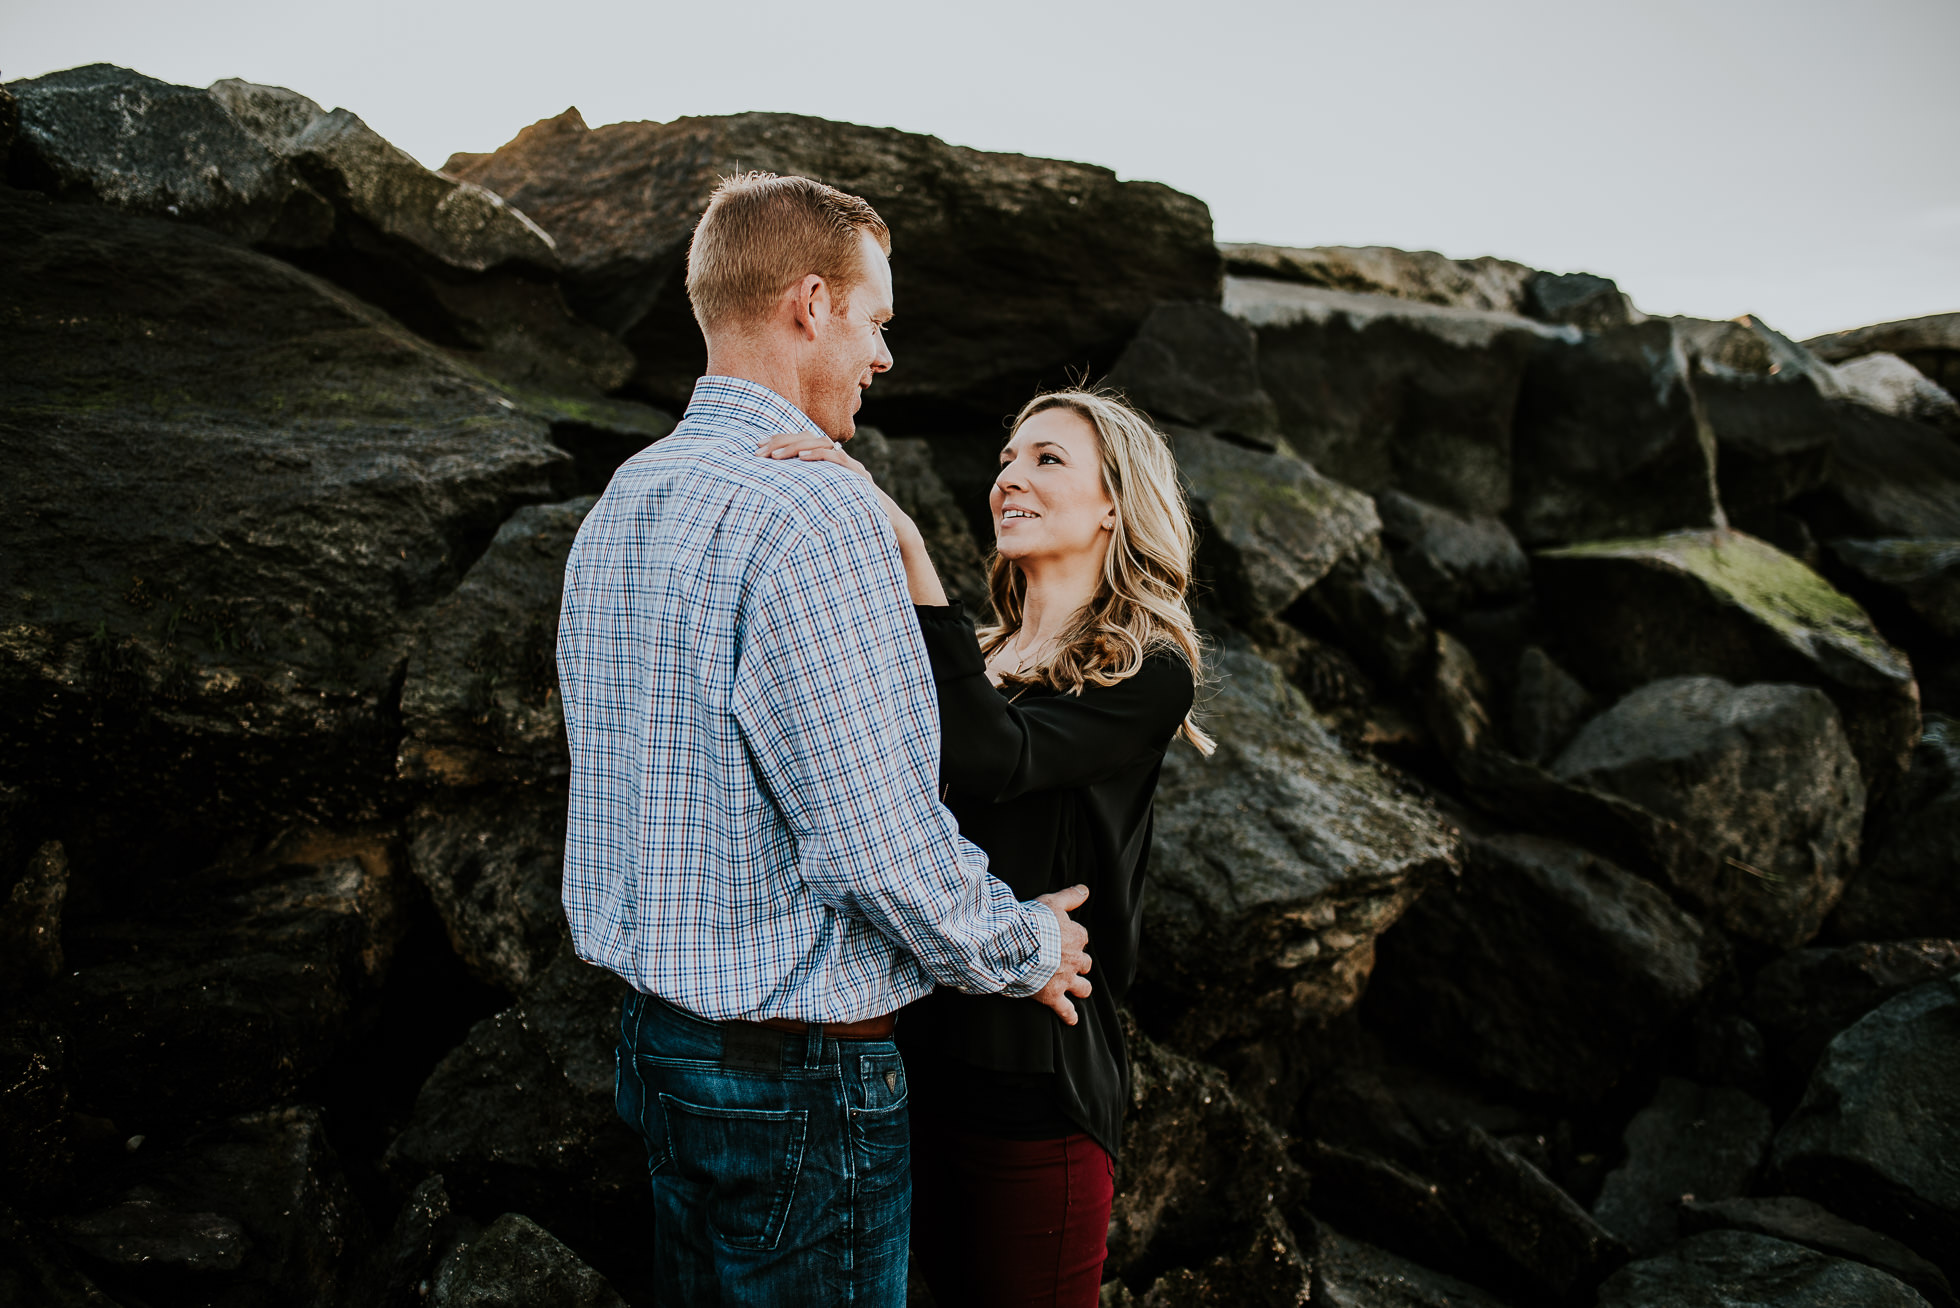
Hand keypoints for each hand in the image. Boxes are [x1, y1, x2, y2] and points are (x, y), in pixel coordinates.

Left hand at [758, 431, 947, 605]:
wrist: (889, 532)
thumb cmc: (853, 525)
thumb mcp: (820, 510)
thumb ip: (803, 501)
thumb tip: (770, 507)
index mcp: (827, 466)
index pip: (800, 443)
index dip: (778, 442)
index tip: (755, 449)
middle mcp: (839, 461)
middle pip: (808, 438)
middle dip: (780, 442)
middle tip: (758, 452)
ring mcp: (850, 467)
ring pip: (821, 443)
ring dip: (795, 447)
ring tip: (774, 455)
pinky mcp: (860, 477)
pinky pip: (839, 459)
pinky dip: (819, 455)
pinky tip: (802, 458)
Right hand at [1031, 884, 1092, 1025]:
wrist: (1016, 946)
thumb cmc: (1032, 921)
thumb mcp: (1052, 902)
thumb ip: (1070, 896)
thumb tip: (1085, 890)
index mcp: (1076, 937)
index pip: (1082, 937)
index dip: (1073, 937)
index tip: (1062, 937)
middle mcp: (1075, 960)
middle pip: (1085, 963)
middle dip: (1078, 962)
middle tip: (1066, 961)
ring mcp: (1065, 980)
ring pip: (1083, 987)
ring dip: (1081, 987)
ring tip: (1078, 988)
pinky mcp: (1052, 996)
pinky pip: (1066, 1010)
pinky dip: (1069, 1015)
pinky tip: (1072, 1019)